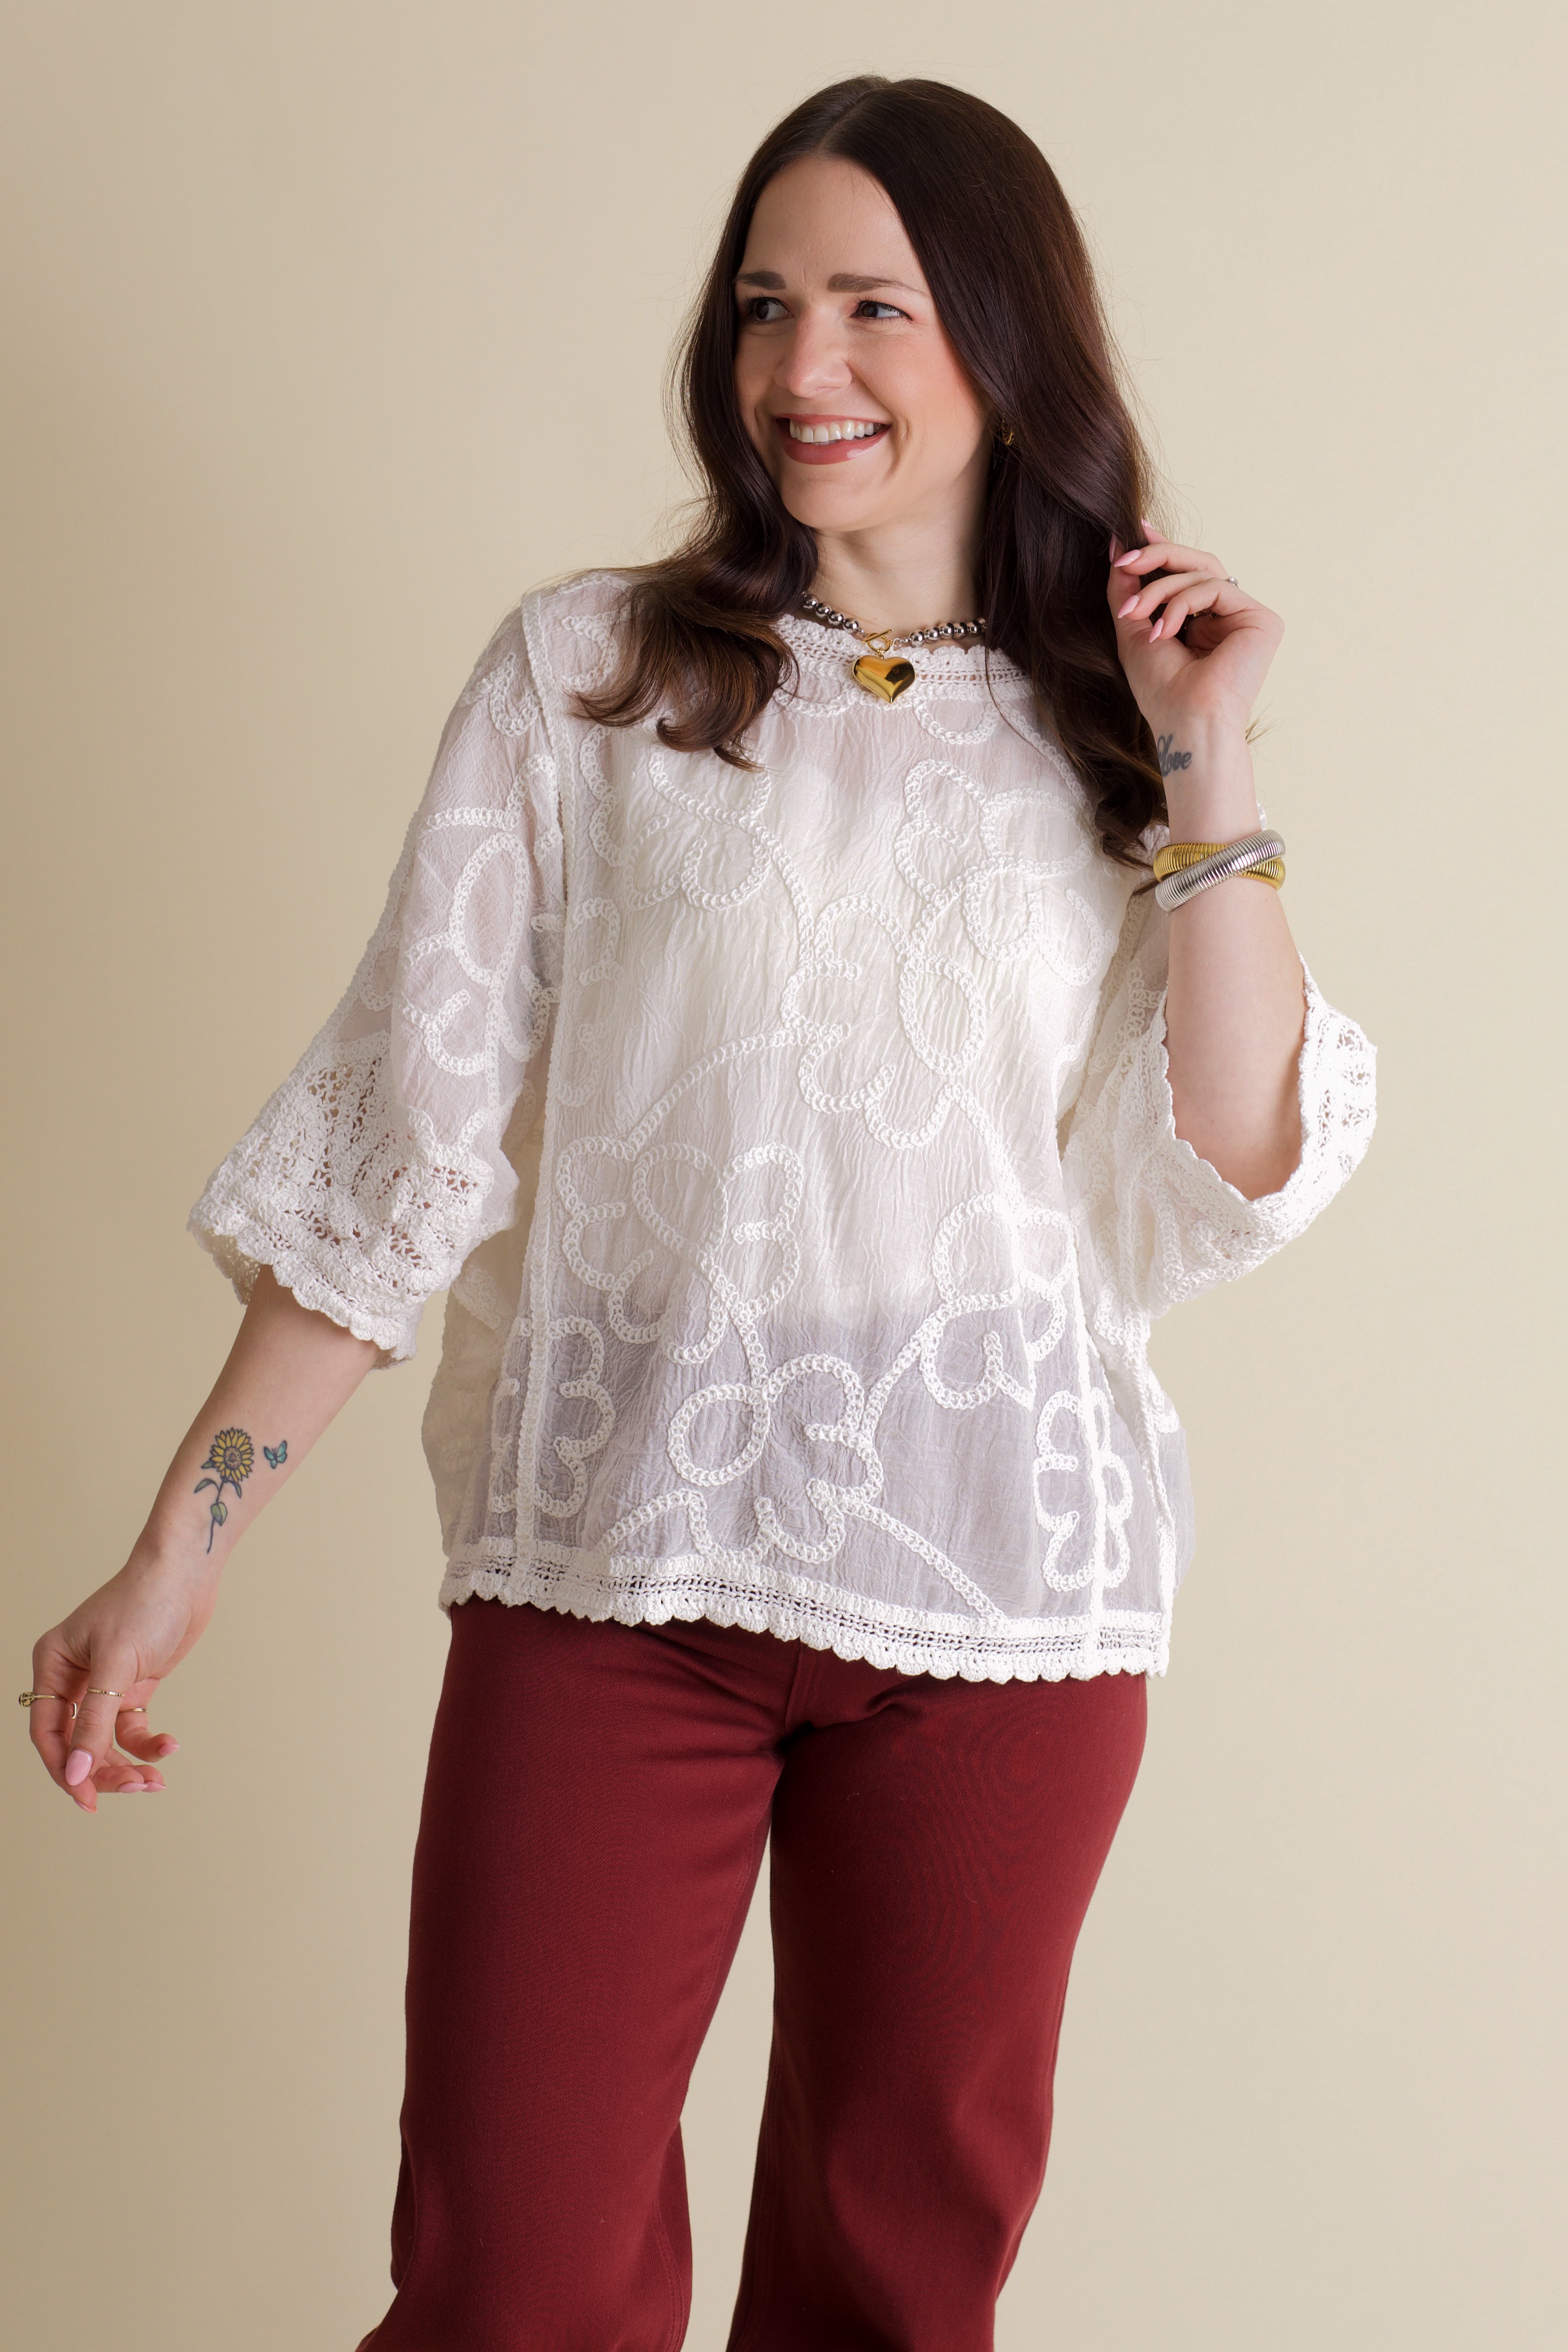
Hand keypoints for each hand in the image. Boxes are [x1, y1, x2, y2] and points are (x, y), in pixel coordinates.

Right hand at [28, 1553, 215, 1812]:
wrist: (187, 1573)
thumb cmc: (145, 1603)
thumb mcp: (117, 1664)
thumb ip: (95, 1722)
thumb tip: (75, 1774)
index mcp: (53, 1666)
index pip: (48, 1733)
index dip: (65, 1769)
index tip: (88, 1800)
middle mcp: (73, 1677)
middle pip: (78, 1743)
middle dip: (104, 1770)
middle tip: (137, 1788)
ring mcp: (105, 1683)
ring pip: (106, 1741)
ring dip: (128, 1764)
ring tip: (155, 1780)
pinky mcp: (134, 1685)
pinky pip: (133, 1727)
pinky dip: (149, 1742)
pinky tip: (169, 1746)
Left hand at [1108, 523, 1283, 738]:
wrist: (1186, 724)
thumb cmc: (1161, 691)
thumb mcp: (1134, 630)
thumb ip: (1127, 589)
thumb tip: (1116, 544)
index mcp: (1204, 620)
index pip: (1186, 572)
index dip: (1161, 548)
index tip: (1133, 532)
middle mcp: (1229, 615)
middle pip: (1197, 563)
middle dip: (1156, 558)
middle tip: (1125, 561)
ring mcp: (1247, 617)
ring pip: (1202, 572)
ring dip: (1161, 589)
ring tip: (1136, 616)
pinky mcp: (1262, 620)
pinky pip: (1216, 587)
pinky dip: (1182, 603)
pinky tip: (1164, 631)